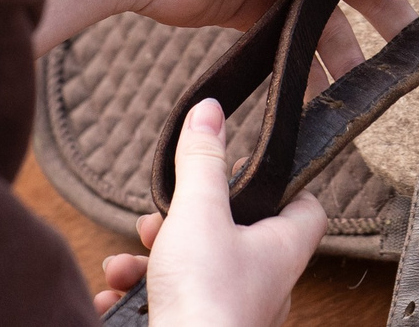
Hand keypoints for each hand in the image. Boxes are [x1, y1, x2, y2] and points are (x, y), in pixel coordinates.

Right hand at [91, 99, 323, 325]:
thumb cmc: (206, 299)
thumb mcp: (199, 213)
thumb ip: (201, 162)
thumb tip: (210, 111)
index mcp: (281, 250)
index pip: (305, 207)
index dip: (279, 183)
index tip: (243, 167)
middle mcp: (264, 285)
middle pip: (231, 235)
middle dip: (181, 224)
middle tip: (154, 221)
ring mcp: (233, 312)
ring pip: (193, 272)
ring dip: (151, 261)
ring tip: (125, 264)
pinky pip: (173, 306)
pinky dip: (140, 295)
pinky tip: (113, 293)